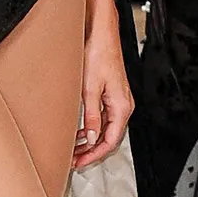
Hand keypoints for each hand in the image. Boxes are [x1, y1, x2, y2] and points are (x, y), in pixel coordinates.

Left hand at [74, 16, 132, 168]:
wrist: (101, 34)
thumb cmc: (99, 54)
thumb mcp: (90, 89)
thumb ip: (92, 116)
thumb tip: (92, 138)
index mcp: (122, 106)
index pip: (110, 141)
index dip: (94, 155)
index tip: (80, 162)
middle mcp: (123, 105)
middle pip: (109, 138)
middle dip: (91, 152)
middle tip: (74, 161)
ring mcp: (118, 100)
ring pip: (106, 129)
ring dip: (91, 141)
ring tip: (74, 149)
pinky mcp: (111, 94)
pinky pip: (104, 118)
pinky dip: (92, 128)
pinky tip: (80, 132)